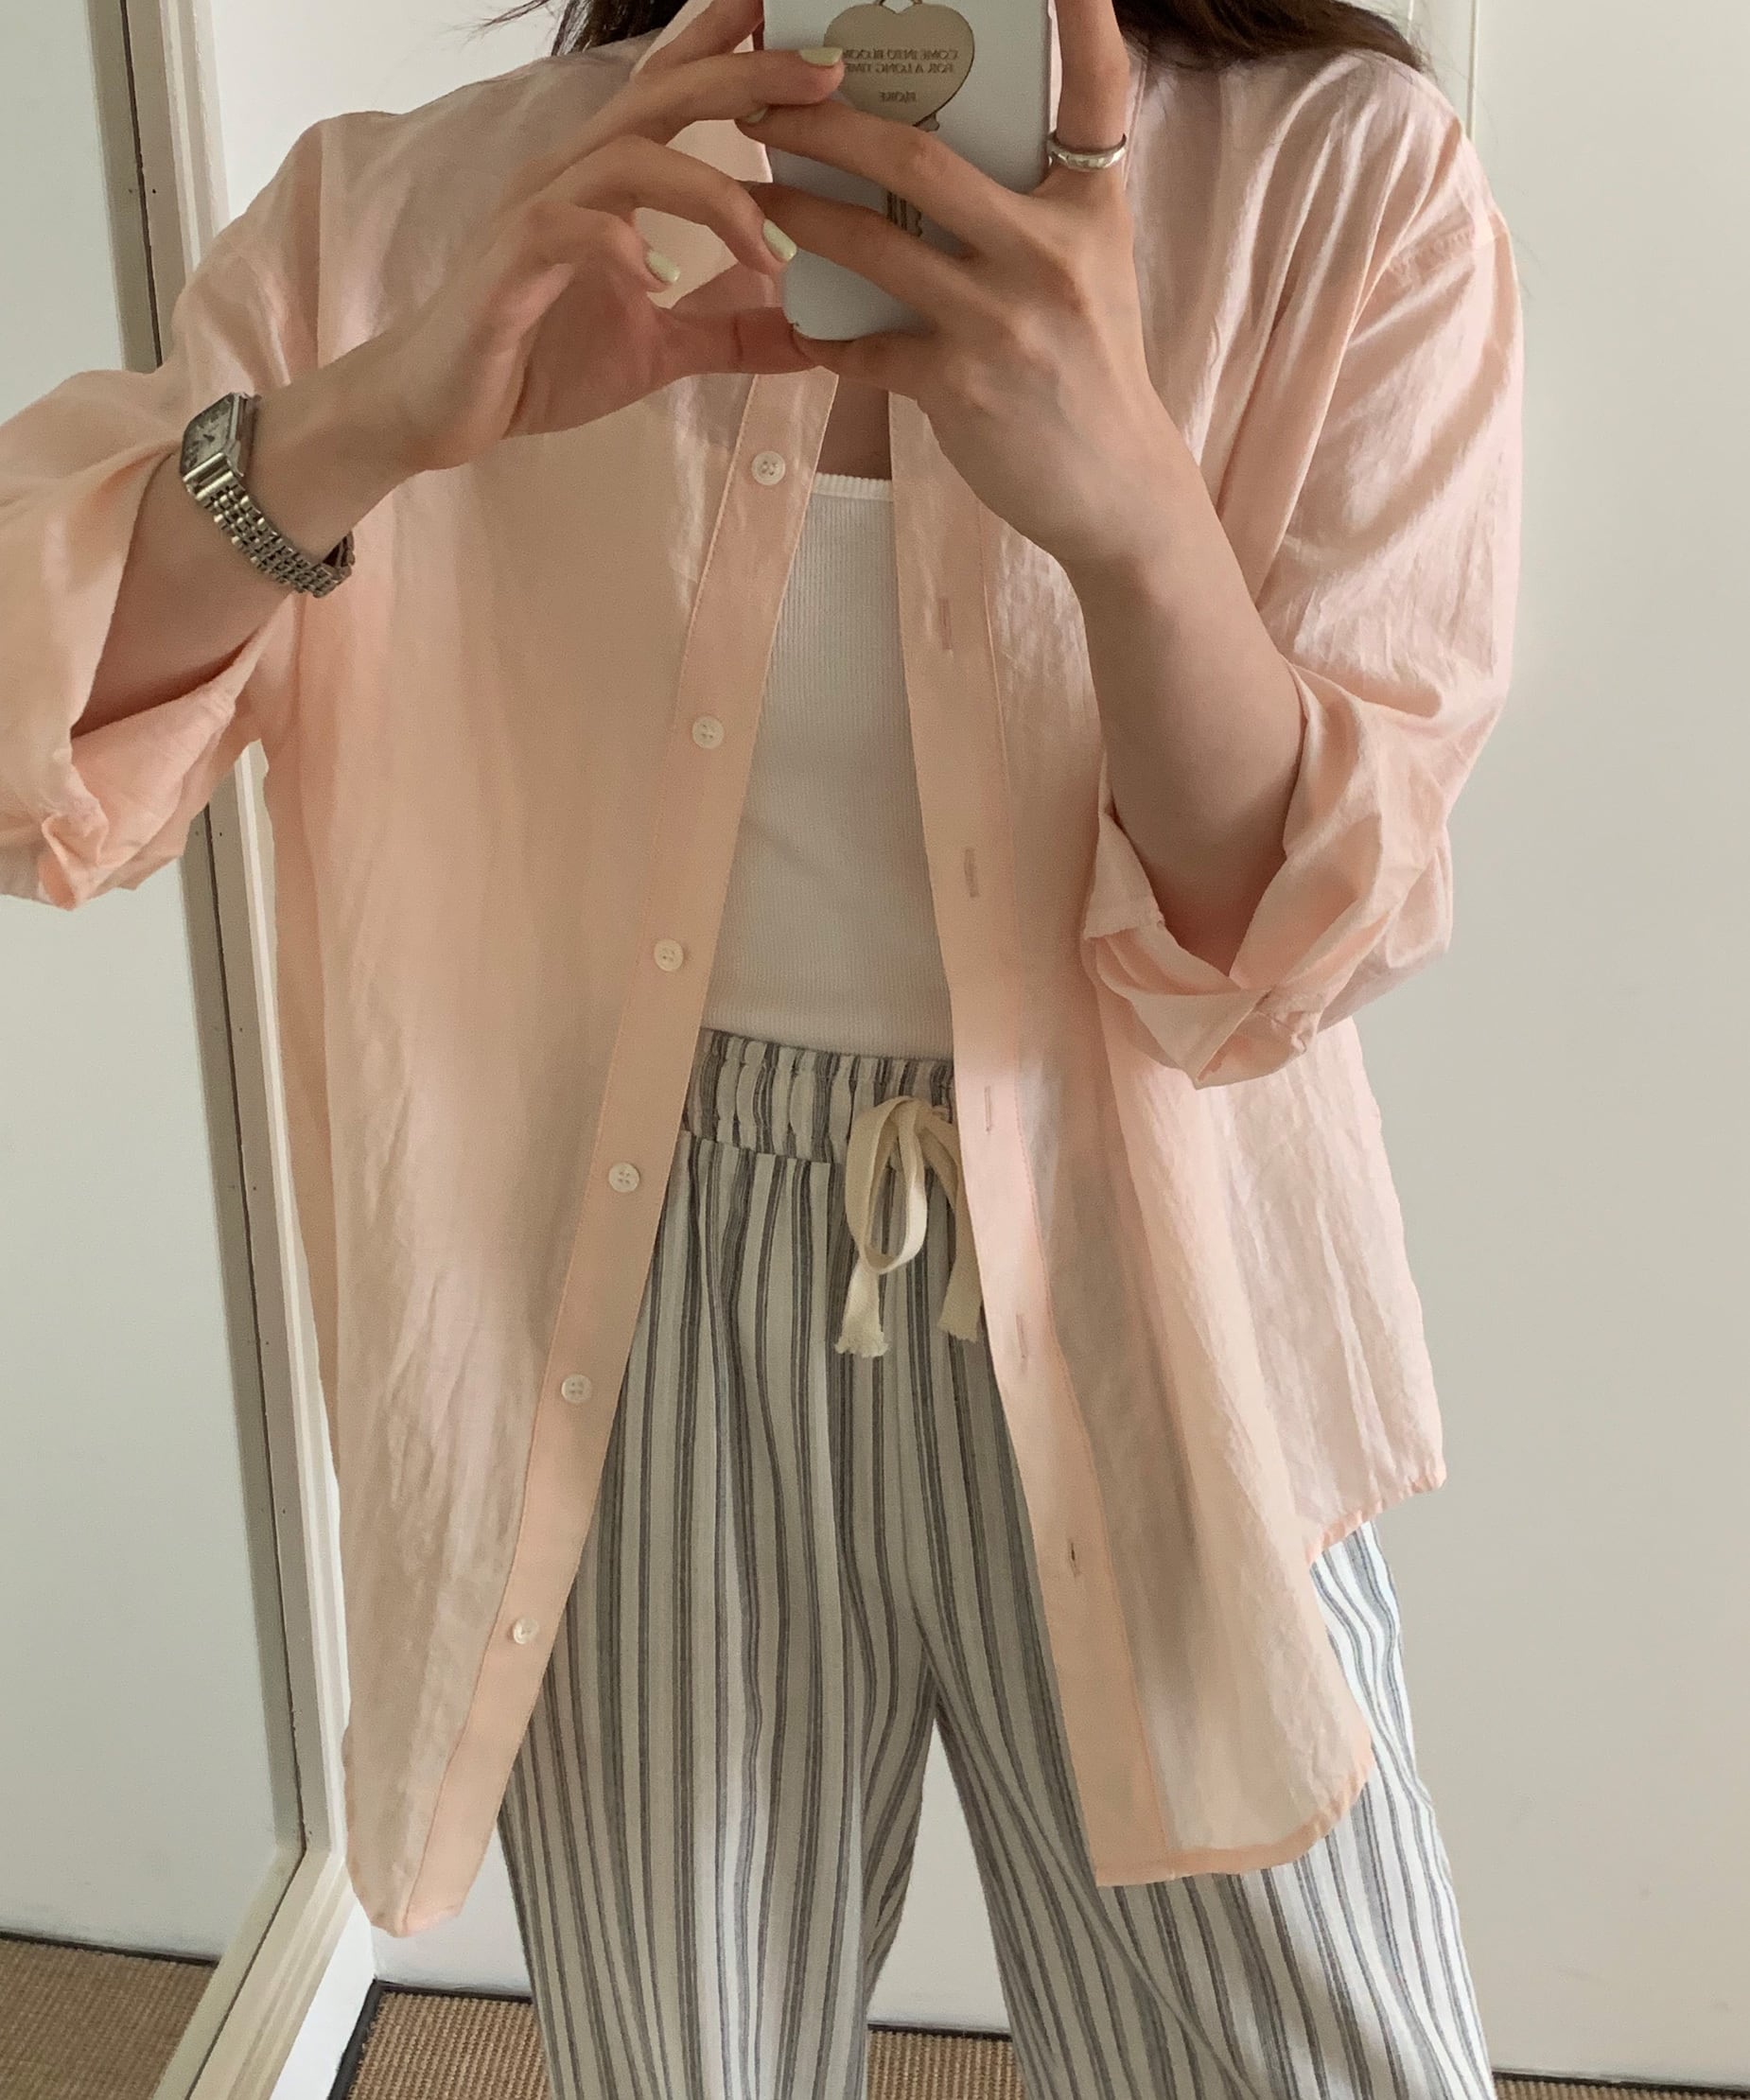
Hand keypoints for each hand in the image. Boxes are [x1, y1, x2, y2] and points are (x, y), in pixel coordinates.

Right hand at [364, 0, 844, 476]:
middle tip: (829, 75)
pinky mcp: (508, 268)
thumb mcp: (660, 350)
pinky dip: (622, 248)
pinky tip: (665, 284)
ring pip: (627, 156)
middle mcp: (572, 173)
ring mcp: (536, 213)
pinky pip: (566, 229)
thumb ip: (730, 333)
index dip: (733, 45)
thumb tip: (811, 339)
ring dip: (712, 195)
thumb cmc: (541, 361)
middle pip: (664, 94)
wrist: (443, 410)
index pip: (674, 88)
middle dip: (748, 75)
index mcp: (607, 178)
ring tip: (772, 255)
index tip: (813, 34)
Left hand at [739, 0, 1189, 574]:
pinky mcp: (961, 387)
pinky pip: (866, 347)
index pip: (1095, 87)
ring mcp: (1003, 321)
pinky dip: (825, 335)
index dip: (1082, 11)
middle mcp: (1051, 253)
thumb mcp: (1090, 265)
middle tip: (764, 99)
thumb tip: (938, 145)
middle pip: (918, 159)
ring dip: (796, 216)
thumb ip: (1033, 202)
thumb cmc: (1089, 366)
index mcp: (1089, 207)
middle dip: (827, 124)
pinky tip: (799, 324)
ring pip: (872, 245)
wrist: (1115, 489)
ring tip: (751, 195)